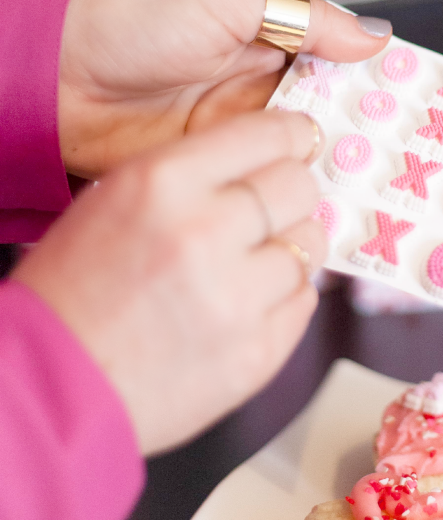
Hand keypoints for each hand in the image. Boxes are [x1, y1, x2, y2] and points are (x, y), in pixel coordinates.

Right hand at [13, 109, 327, 454]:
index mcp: (163, 184)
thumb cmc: (75, 292)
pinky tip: (248, 304)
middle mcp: (207, 233)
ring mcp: (239, 298)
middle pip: (299, 188)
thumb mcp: (116, 203)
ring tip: (252, 265)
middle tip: (277, 208)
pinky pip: (303, 300)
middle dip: (292, 193)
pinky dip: (285, 296)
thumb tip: (269, 166)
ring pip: (309, 247)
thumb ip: (193, 179)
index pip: (265, 135)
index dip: (293, 136)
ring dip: (289, 249)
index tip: (302, 141)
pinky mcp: (259, 351)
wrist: (55, 383)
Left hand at [58, 0, 390, 178]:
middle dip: (368, 134)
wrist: (57, 80)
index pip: (337, 63)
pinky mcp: (219, 170)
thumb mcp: (225, 0)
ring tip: (389, 187)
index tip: (419, 106)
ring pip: (306, 152)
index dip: (376, 83)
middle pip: (330, 114)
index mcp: (267, 39)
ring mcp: (240, 132)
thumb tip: (374, 34)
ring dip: (340, 167)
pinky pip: (269, 180)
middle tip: (414, 159)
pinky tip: (335, 204)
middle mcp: (260, 88)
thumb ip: (303, 20)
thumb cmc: (131, 20)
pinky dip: (299, 191)